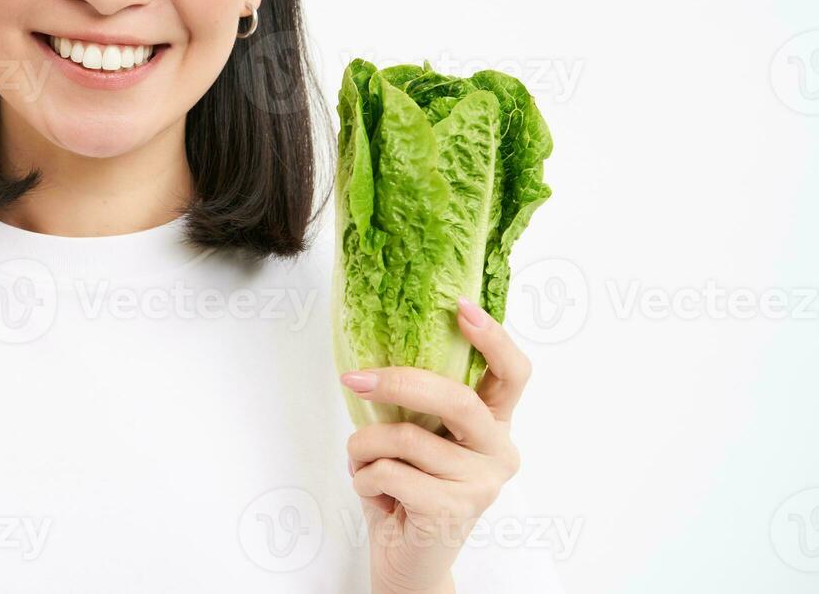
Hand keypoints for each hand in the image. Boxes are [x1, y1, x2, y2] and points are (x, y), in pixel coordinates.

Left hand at [341, 297, 530, 593]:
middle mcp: (498, 452)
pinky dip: (363, 477)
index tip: (461, 307)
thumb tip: (375, 352)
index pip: (513, 375)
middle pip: (457, 399)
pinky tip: (373, 492)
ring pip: (406, 438)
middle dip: (400, 383)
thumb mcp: (414, 436)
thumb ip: (414, 402)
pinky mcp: (452, 511)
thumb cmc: (406, 490)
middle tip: (356, 380)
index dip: (493, 338)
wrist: (408, 562)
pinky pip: (390, 472)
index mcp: (493, 425)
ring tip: (363, 462)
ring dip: (364, 446)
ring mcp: (481, 485)